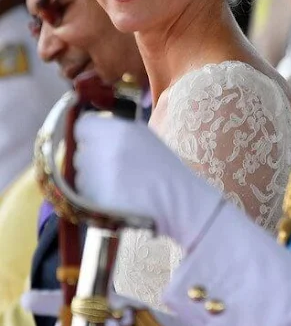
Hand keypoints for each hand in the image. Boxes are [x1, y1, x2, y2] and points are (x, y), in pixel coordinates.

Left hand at [75, 114, 222, 249]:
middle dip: (92, 156)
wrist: (174, 198)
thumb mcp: (142, 134)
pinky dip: (95, 194)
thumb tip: (92, 128)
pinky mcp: (94, 200)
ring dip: (92, 177)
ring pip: (80, 174)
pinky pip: (84, 194)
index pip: (82, 126)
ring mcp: (97, 177)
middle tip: (114, 164)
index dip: (89, 133)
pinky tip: (116, 194)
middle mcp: (103, 151)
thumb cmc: (162, 165)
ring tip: (118, 182)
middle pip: (80, 151)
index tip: (97, 139)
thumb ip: (115, 128)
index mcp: (117, 131)